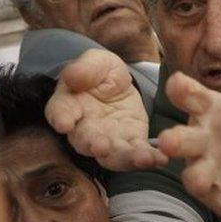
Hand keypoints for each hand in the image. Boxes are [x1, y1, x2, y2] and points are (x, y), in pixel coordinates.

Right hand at [45, 49, 166, 170]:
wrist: (118, 84)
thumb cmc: (100, 73)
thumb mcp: (95, 61)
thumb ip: (84, 68)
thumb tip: (73, 77)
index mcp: (68, 105)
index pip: (59, 112)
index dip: (61, 118)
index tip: (64, 123)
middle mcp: (84, 128)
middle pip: (85, 141)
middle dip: (93, 145)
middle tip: (100, 147)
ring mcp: (108, 139)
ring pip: (112, 155)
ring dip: (126, 159)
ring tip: (142, 159)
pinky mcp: (131, 142)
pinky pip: (138, 153)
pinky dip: (149, 158)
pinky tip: (161, 159)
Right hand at [157, 27, 220, 221]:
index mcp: (210, 109)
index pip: (190, 96)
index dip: (183, 91)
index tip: (178, 84)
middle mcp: (202, 140)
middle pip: (182, 140)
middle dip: (175, 141)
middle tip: (169, 142)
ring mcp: (210, 169)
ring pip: (195, 176)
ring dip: (198, 179)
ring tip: (201, 182)